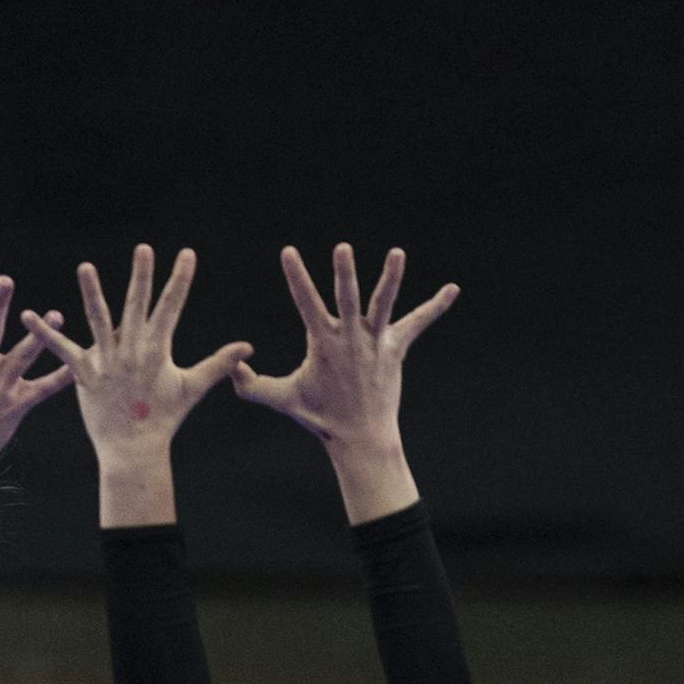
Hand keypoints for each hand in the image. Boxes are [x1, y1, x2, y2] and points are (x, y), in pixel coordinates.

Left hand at [23, 245, 251, 471]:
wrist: (133, 448)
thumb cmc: (164, 418)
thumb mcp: (193, 387)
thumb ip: (218, 363)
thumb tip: (248, 348)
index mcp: (157, 349)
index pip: (171, 307)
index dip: (180, 279)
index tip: (186, 253)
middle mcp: (131, 351)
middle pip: (136, 305)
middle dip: (141, 275)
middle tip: (142, 247)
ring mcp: (106, 361)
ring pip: (98, 320)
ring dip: (91, 292)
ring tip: (84, 266)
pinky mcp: (83, 373)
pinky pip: (61, 349)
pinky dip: (44, 333)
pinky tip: (27, 316)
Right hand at [231, 244, 456, 448]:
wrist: (359, 436)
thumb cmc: (317, 416)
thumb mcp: (280, 399)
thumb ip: (251, 385)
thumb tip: (230, 366)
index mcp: (322, 344)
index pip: (305, 303)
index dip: (296, 277)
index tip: (288, 251)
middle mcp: (350, 339)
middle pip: (348, 299)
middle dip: (343, 274)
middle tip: (341, 248)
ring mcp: (376, 343)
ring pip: (383, 304)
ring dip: (391, 278)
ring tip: (397, 252)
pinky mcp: (396, 349)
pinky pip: (417, 323)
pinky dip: (435, 307)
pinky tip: (453, 290)